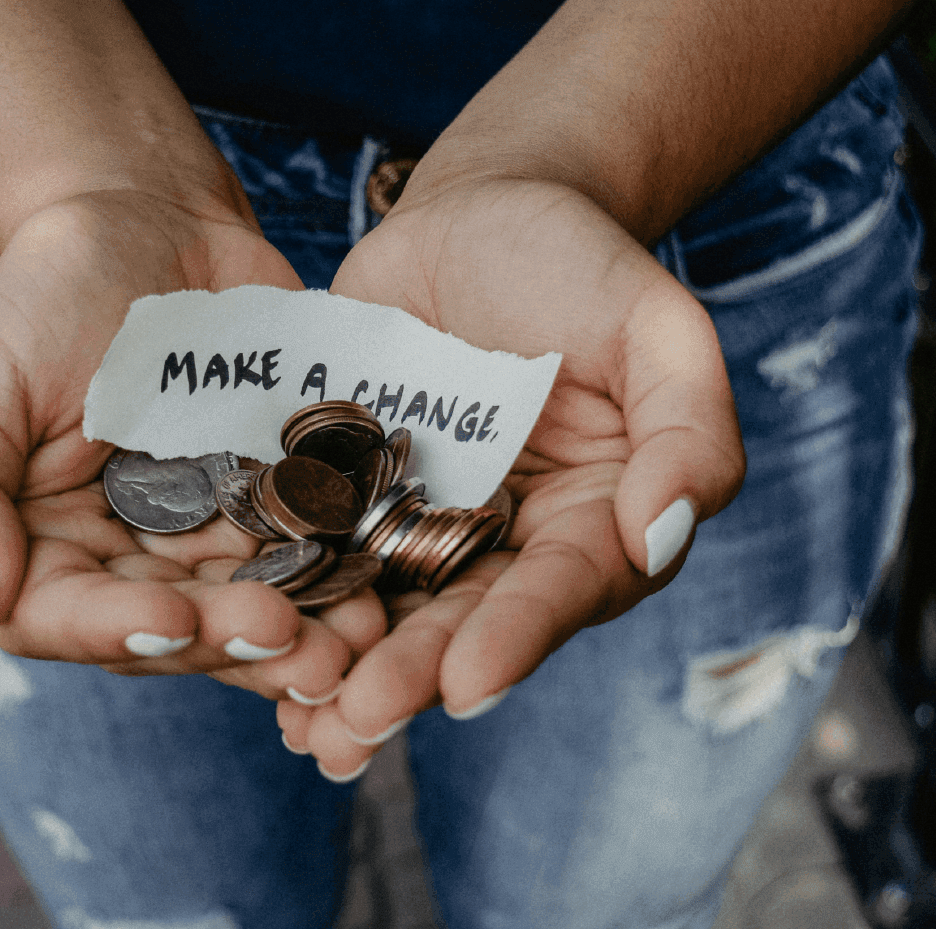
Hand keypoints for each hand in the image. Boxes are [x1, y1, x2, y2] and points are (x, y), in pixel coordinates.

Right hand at [0, 190, 384, 701]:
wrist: (150, 221)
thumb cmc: (48, 295)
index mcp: (40, 548)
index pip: (64, 620)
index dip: (119, 632)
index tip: (178, 621)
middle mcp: (124, 562)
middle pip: (172, 631)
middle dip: (232, 642)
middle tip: (293, 640)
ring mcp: (208, 539)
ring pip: (250, 611)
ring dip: (303, 637)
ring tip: (353, 643)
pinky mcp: (278, 506)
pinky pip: (312, 557)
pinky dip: (344, 580)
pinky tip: (382, 595)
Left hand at [280, 177, 744, 777]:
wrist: (480, 211)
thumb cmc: (582, 264)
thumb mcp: (658, 327)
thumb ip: (688, 430)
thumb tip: (662, 535)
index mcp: (594, 522)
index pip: (561, 589)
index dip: (517, 637)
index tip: (467, 683)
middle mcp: (509, 544)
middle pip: (464, 620)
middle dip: (413, 675)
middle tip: (359, 720)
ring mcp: (422, 524)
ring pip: (386, 609)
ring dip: (345, 669)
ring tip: (303, 724)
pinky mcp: (349, 494)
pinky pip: (318, 555)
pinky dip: (289, 601)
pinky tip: (247, 650)